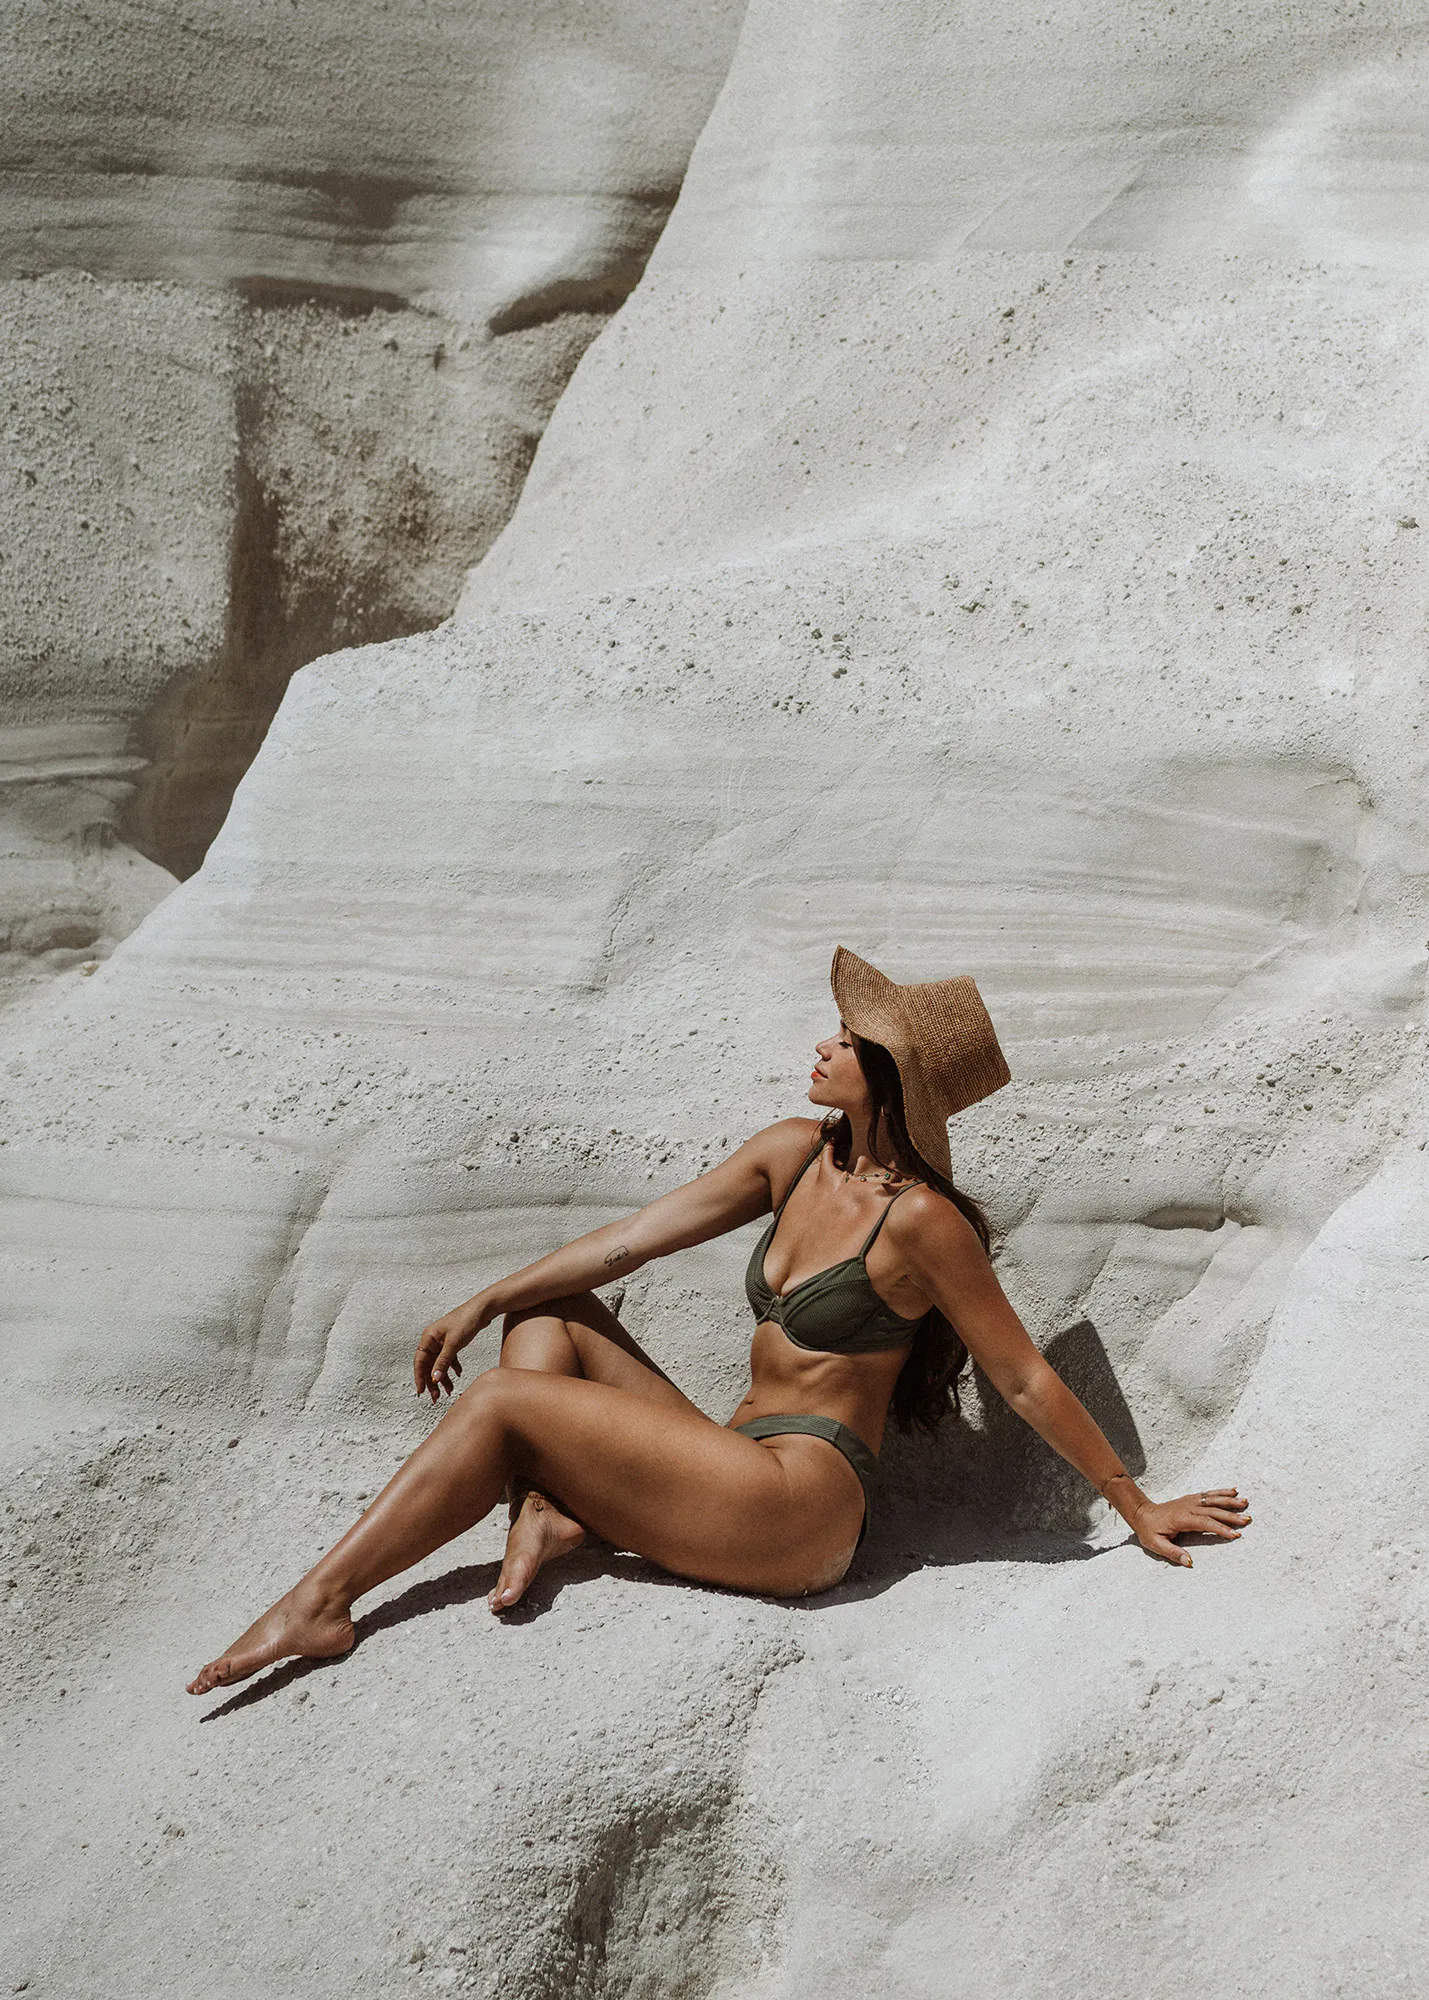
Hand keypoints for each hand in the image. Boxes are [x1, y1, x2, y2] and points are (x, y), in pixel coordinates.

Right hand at [414, 1296, 493, 1401]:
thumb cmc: (467, 1320)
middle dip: (433, 1382)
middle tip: (437, 1397)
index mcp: (428, 1337)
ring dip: (444, 1377)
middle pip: (429, 1365)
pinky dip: (452, 1367)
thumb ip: (443, 1361)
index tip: (422, 1392)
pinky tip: (458, 1374)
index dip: (419, 1378)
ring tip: (450, 1390)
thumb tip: (434, 1378)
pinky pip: (449, 1358)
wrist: (483, 1309)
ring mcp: (443, 1341)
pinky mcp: (453, 1342)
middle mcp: (433, 1339)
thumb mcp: (454, 1343)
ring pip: (439, 1363)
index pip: (420, 1361)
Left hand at [1130, 1488, 1250, 1566]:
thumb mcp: (1156, 1545)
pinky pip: (1208, 1494)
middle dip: (1231, 1515)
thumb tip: (1189, 1562)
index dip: (1220, 1528)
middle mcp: (1187, 1507)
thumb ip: (1173, 1553)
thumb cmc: (1149, 1531)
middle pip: (1212, 1510)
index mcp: (1181, 1519)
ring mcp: (1190, 1501)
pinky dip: (1221, 1492)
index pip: (1204, 1522)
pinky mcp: (1190, 1498)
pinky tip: (1233, 1492)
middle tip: (1247, 1520)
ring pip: (1212, 1499)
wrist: (1142, 1513)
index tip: (1235, 1534)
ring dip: (1229, 1501)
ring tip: (1246, 1502)